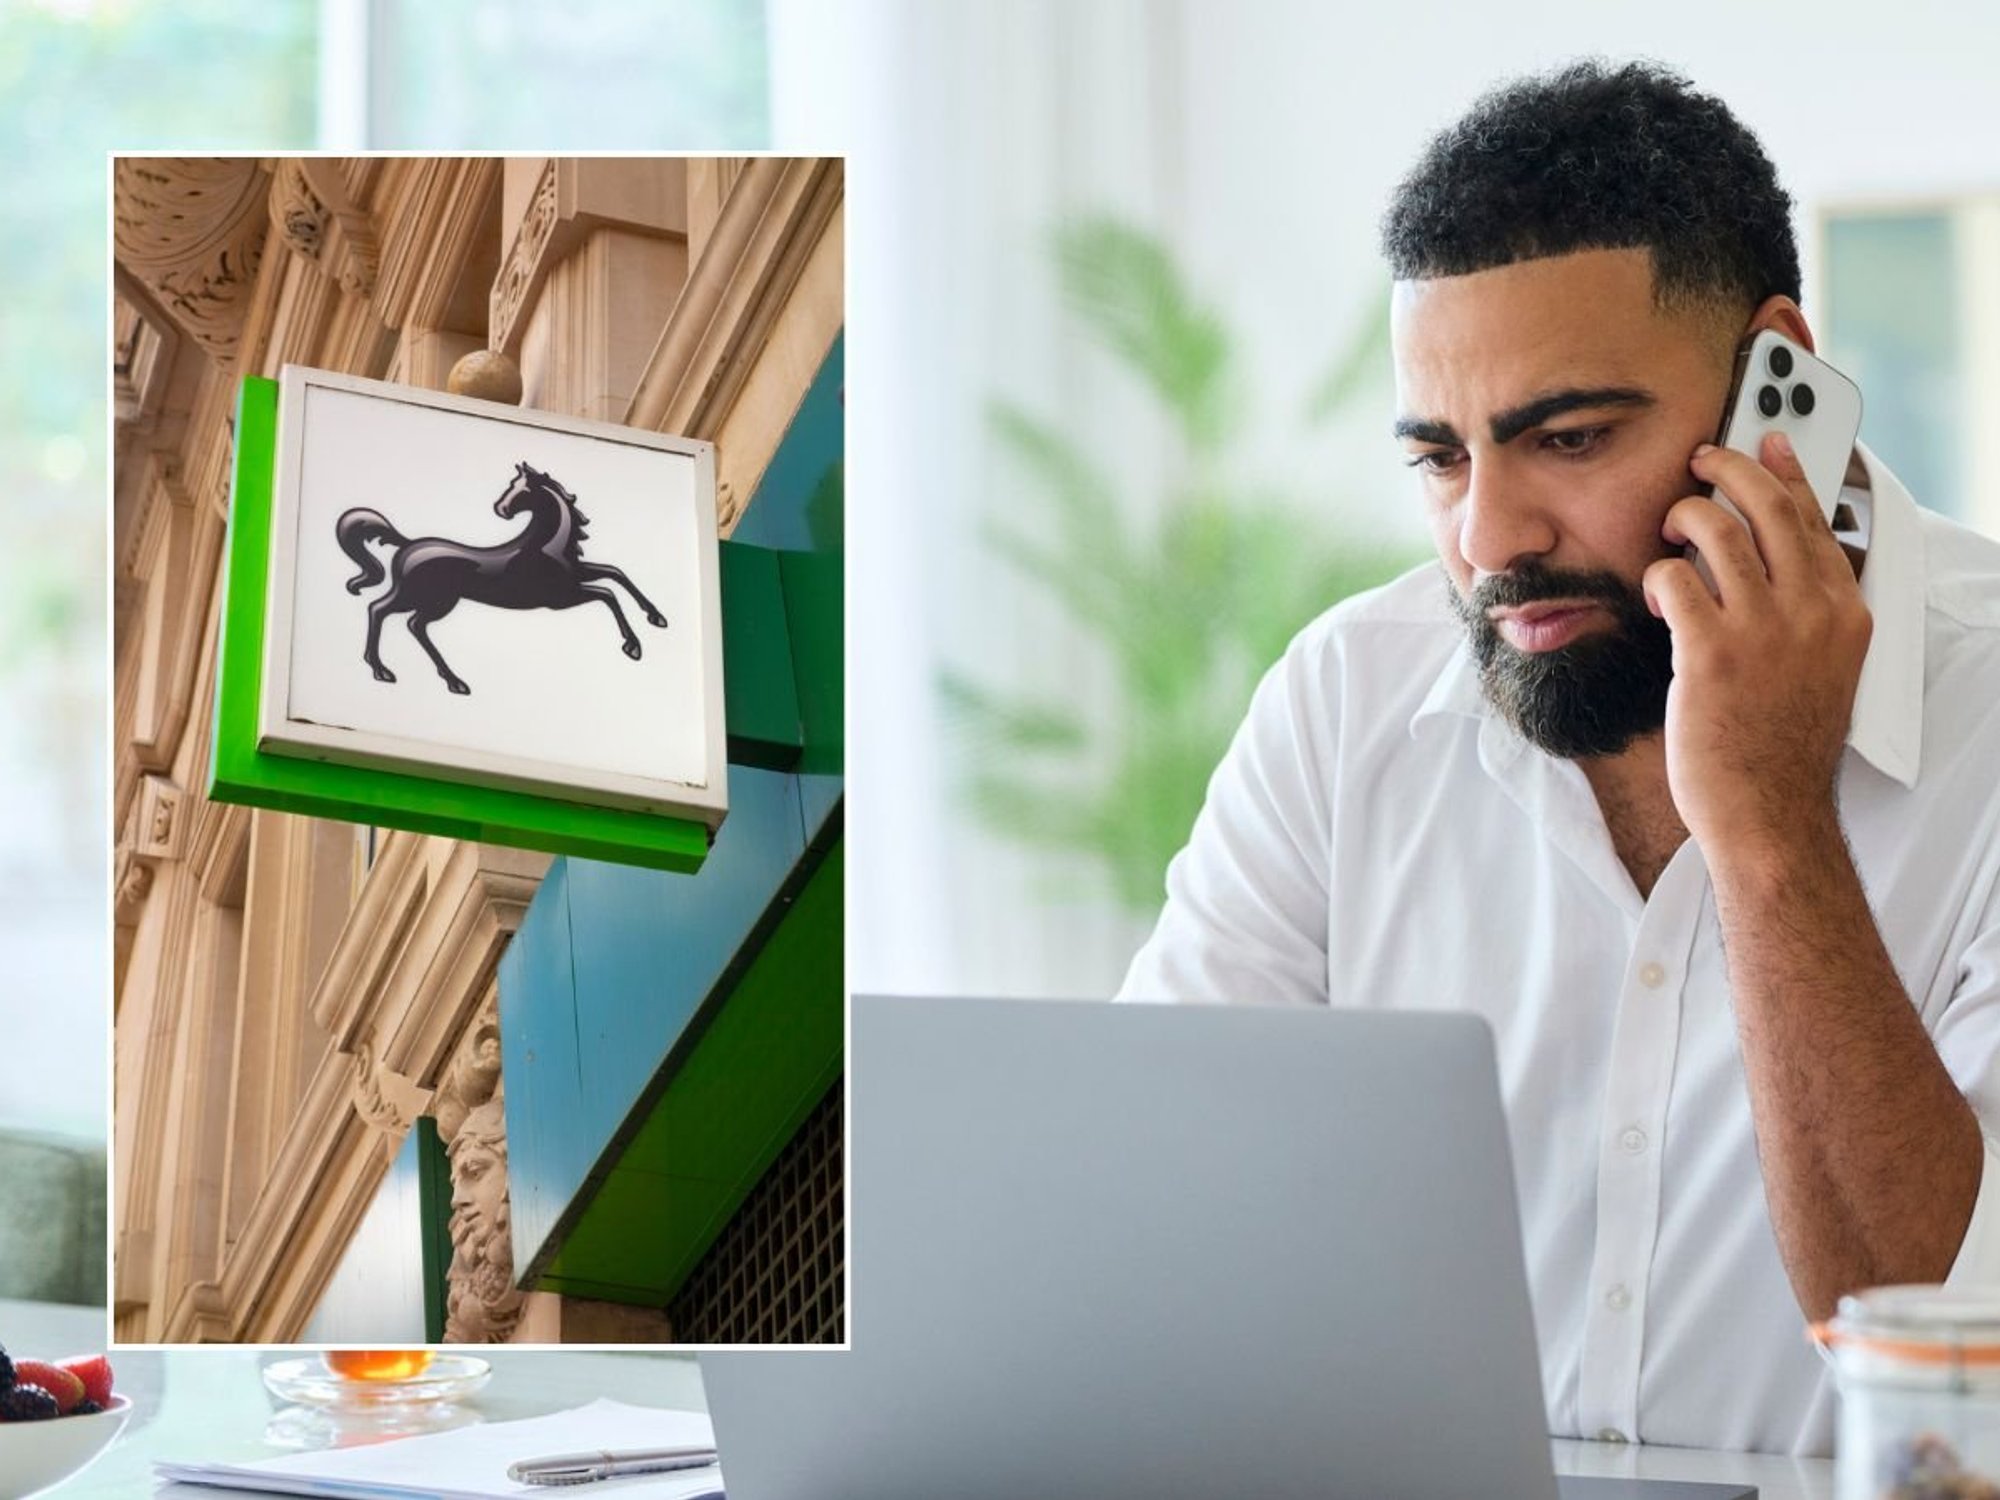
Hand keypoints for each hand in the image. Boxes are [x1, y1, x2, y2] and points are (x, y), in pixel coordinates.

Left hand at [1641, 434, 1871, 858]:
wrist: (1769, 810)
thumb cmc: (1783, 745)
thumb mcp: (1822, 669)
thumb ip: (1806, 614)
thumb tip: (1771, 563)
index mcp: (1845, 613)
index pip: (1816, 519)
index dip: (1787, 473)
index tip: (1768, 442)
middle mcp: (1811, 612)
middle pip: (1768, 507)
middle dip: (1728, 469)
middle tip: (1700, 461)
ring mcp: (1763, 630)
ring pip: (1715, 530)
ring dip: (1683, 520)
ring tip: (1669, 532)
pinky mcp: (1711, 651)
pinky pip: (1673, 578)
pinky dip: (1657, 577)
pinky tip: (1656, 598)